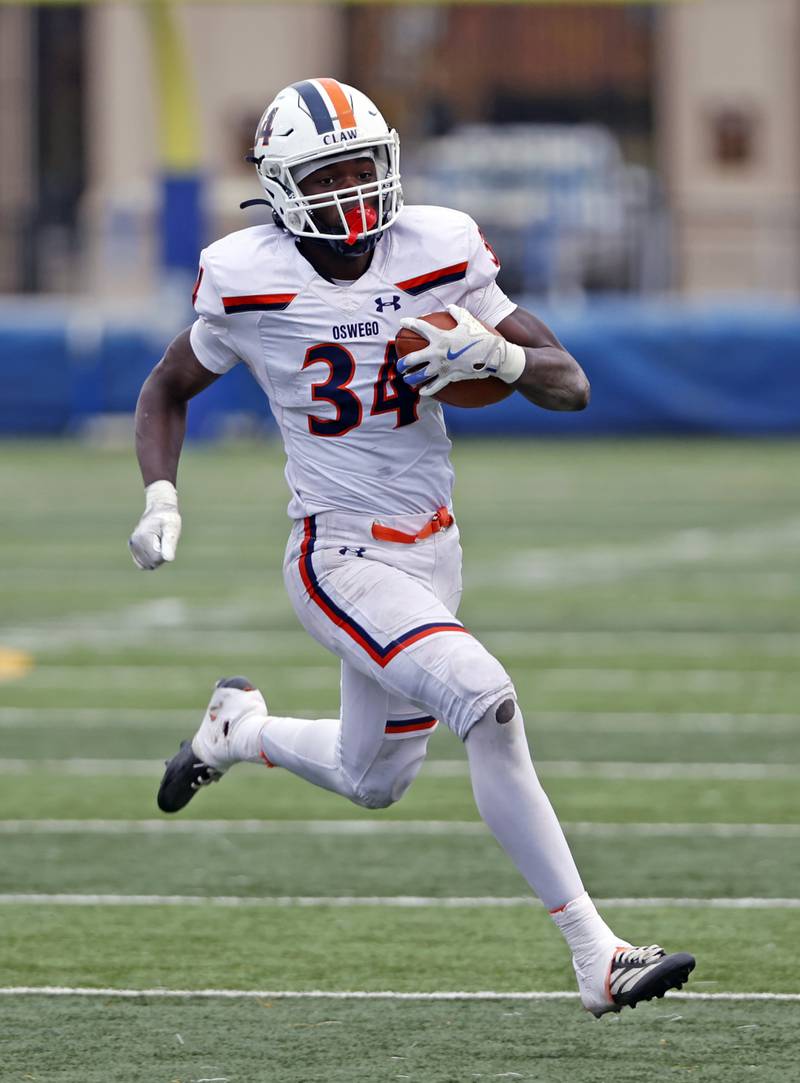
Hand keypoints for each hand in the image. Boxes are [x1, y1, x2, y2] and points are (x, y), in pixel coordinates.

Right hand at [128, 480, 181, 569]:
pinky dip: (150, 559)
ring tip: (158, 542)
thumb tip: (169, 559)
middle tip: (162, 540)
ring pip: (147, 565)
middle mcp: (134, 542)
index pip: (156, 559)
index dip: (165, 553)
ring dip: (156, 557)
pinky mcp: (133, 549)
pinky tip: (154, 547)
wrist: (159, 510)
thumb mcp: (172, 527)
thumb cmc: (168, 518)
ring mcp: (132, 546)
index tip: (166, 539)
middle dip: (160, 556)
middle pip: (152, 563)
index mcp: (142, 537)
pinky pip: (142, 564)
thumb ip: (170, 542)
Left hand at [396, 304, 525, 396]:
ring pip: (420, 375)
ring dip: (411, 378)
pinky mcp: (449, 378)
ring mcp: (442, 367)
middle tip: (399, 364)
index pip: (421, 327)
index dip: (410, 323)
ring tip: (407, 379)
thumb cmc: (481, 336)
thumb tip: (449, 307)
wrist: (492, 355)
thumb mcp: (469, 321)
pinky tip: (422, 392)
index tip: (402, 321)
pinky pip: (435, 386)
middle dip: (403, 362)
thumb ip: (457, 313)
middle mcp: (437, 352)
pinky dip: (427, 390)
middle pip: (413, 358)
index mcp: (441, 337)